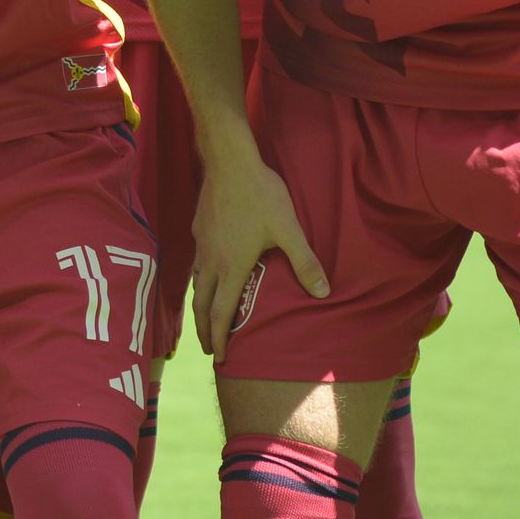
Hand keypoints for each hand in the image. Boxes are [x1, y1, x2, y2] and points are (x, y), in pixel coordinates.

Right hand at [190, 139, 326, 357]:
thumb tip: (324, 292)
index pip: (221, 313)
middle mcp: (211, 261)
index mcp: (231, 267)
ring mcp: (201, 245)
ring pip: (196, 285)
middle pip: (202, 305)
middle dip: (205, 331)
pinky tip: (207, 276)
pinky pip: (196, 265)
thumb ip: (305, 263)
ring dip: (200, 308)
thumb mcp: (289, 229)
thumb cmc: (260, 195)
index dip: (221, 338)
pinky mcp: (198, 229)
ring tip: (205, 319)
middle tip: (209, 349)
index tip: (221, 357)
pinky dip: (200, 282)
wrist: (228, 161)